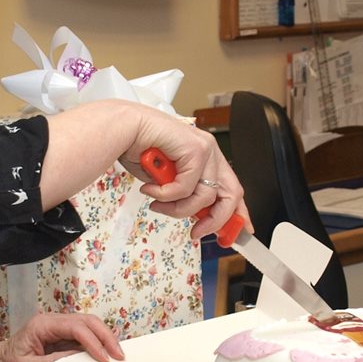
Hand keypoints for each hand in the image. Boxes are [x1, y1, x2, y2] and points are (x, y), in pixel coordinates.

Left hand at [0, 313, 124, 361]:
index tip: (103, 358)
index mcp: (42, 324)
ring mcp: (59, 325)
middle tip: (119, 353)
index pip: (75, 327)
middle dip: (105, 335)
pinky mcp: (63, 333)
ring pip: (89, 324)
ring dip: (104, 337)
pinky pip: (84, 333)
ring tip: (117, 353)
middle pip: (86, 320)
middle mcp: (53, 320)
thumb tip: (80, 358)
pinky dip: (98, 341)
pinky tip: (107, 350)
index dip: (92, 341)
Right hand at [125, 118, 250, 240]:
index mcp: (206, 158)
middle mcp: (210, 152)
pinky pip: (186, 187)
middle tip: (196, 232)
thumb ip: (183, 195)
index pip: (231, 188)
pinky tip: (151, 189)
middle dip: (215, 220)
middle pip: (231, 194)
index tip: (235, 233)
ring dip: (178, 208)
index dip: (238, 213)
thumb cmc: (139, 148)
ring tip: (157, 204)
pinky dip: (166, 195)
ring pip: (205, 196)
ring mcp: (206, 149)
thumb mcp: (166, 181)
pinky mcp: (196, 149)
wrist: (124, 127)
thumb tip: (195, 216)